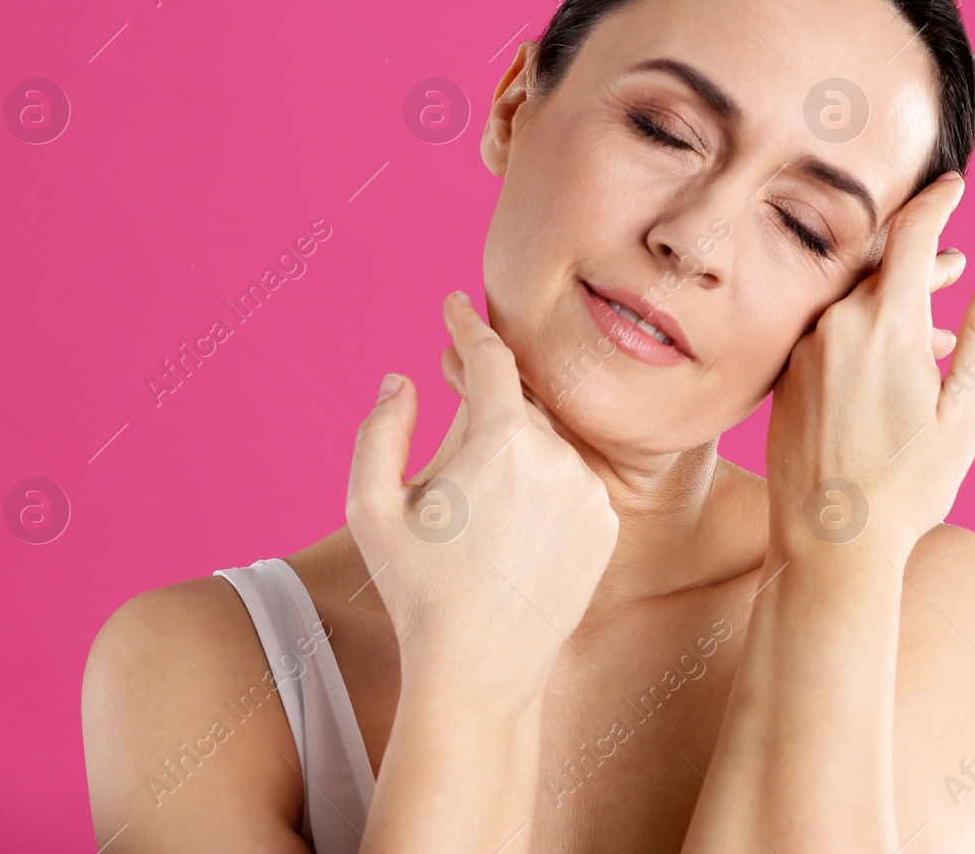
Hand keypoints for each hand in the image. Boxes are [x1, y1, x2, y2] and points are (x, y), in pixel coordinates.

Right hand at [346, 291, 619, 702]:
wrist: (481, 670)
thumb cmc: (416, 589)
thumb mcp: (369, 507)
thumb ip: (380, 428)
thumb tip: (402, 379)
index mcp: (501, 438)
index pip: (491, 356)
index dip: (468, 326)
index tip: (455, 304)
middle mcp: (558, 455)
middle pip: (516, 403)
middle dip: (482, 393)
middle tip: (446, 383)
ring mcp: (589, 491)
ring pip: (545, 444)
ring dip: (510, 448)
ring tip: (470, 494)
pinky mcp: (605, 523)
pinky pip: (569, 482)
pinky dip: (540, 485)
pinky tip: (506, 523)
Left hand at [763, 172, 974, 564]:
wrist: (830, 543)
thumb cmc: (908, 485)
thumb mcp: (965, 411)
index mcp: (885, 325)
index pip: (912, 235)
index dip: (937, 203)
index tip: (954, 184)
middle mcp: (835, 326)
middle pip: (881, 267)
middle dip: (922, 259)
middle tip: (958, 262)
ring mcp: (805, 351)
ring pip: (853, 303)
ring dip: (895, 303)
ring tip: (935, 328)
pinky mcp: (787, 377)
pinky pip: (828, 335)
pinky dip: (864, 334)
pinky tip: (893, 367)